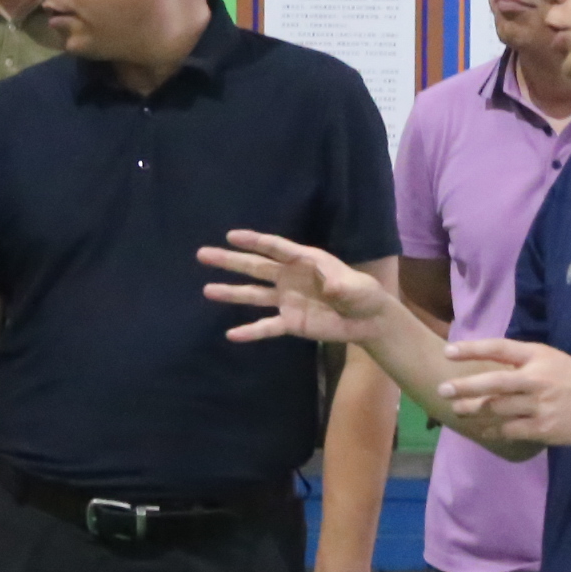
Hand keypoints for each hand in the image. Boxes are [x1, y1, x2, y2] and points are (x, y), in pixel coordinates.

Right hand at [198, 229, 393, 344]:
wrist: (368, 321)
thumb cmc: (364, 294)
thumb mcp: (357, 287)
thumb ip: (342, 286)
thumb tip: (332, 288)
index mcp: (305, 261)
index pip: (275, 248)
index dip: (254, 241)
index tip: (231, 236)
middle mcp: (290, 277)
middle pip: (256, 267)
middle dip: (230, 261)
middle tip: (203, 254)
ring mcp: (287, 300)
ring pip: (254, 295)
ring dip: (231, 292)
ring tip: (207, 290)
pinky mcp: (290, 323)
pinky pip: (267, 326)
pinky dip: (251, 331)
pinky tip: (232, 335)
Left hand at [439, 339, 570, 449]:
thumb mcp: (553, 360)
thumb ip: (525, 362)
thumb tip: (490, 364)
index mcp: (539, 357)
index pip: (500, 349)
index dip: (472, 349)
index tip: (448, 352)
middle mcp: (538, 379)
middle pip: (494, 383)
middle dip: (464, 387)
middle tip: (442, 390)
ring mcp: (540, 406)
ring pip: (498, 408)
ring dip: (475, 410)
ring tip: (458, 411)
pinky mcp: (543, 429)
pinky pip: (510, 430)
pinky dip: (493, 430)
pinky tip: (482, 430)